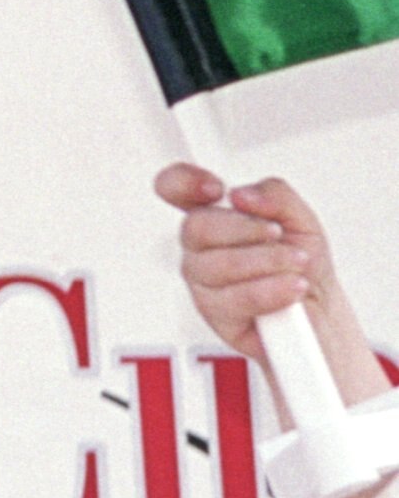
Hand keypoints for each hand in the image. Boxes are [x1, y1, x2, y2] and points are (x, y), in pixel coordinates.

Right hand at [155, 162, 380, 411]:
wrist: (320, 315)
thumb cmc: (304, 267)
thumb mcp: (302, 220)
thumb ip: (275, 196)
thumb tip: (242, 194)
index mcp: (215, 216)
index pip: (176, 188)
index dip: (182, 182)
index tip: (215, 188)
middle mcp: (201, 247)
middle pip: (196, 227)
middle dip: (245, 230)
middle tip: (277, 234)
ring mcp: (203, 281)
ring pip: (215, 265)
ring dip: (265, 263)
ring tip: (294, 267)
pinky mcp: (214, 313)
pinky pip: (233, 299)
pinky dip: (269, 292)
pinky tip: (288, 289)